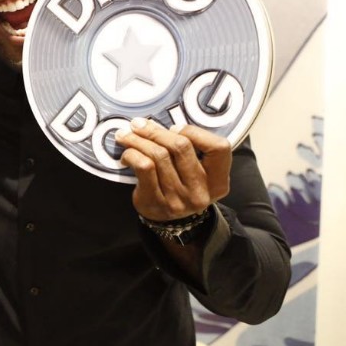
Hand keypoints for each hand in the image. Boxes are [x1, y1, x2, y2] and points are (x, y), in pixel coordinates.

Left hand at [115, 118, 230, 221]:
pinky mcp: (155, 201)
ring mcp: (178, 199)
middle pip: (180, 147)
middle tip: (139, 124)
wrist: (167, 221)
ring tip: (126, 134)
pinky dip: (132, 154)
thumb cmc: (181, 186)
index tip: (174, 128)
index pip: (219, 148)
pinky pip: (143, 167)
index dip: (195, 132)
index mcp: (217, 181)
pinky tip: (127, 153)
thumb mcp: (196, 172)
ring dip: (137, 139)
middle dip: (155, 131)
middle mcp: (200, 191)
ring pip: (158, 155)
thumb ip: (190, 150)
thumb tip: (158, 124)